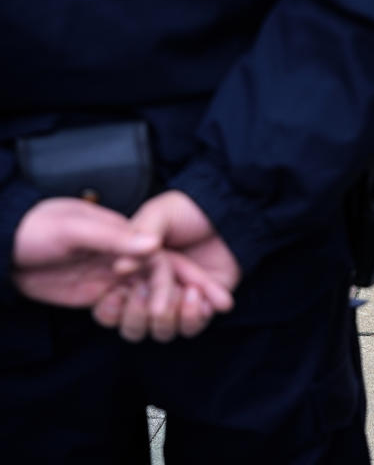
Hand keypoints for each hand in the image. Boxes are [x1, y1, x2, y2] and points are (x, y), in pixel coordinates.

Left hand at [11, 198, 158, 306]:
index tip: (183, 296)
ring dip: (142, 312)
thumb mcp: (75, 228)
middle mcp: (125, 257)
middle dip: (165, 300)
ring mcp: (110, 278)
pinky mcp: (95, 296)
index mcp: (126, 235)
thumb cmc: (36, 228)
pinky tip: (109, 314)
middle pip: (156, 282)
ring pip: (141, 300)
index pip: (160, 258)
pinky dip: (120, 317)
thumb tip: (155, 243)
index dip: (171, 278)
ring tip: (134, 315)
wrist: (3, 248)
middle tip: (160, 314)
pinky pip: (117, 312)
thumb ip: (115, 237)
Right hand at [93, 191, 239, 341]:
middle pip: (133, 328)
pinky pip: (192, 326)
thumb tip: (120, 267)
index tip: (119, 293)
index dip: (110, 310)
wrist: (227, 212)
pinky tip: (198, 290)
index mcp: (131, 275)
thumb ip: (138, 236)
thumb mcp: (157, 215)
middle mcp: (151, 293)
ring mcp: (177, 301)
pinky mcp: (203, 305)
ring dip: (170, 316)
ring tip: (186, 288)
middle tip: (146, 290)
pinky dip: (193, 314)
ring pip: (163, 332)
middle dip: (137, 316)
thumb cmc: (187, 211)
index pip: (110, 309)